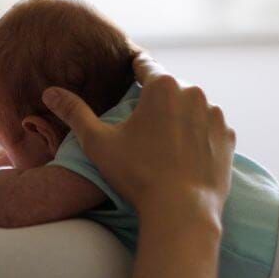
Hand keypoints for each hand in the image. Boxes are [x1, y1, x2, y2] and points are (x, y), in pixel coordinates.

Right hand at [41, 53, 234, 221]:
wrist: (182, 212)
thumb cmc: (138, 175)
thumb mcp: (98, 143)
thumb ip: (75, 113)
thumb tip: (50, 92)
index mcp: (163, 85)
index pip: (143, 65)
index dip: (131, 70)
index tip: (126, 75)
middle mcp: (194, 92)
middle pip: (169, 88)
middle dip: (156, 101)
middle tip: (141, 125)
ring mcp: (215, 115)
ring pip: (191, 107)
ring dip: (179, 117)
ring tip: (163, 144)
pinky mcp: (228, 137)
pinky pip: (209, 129)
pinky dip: (198, 136)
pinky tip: (184, 156)